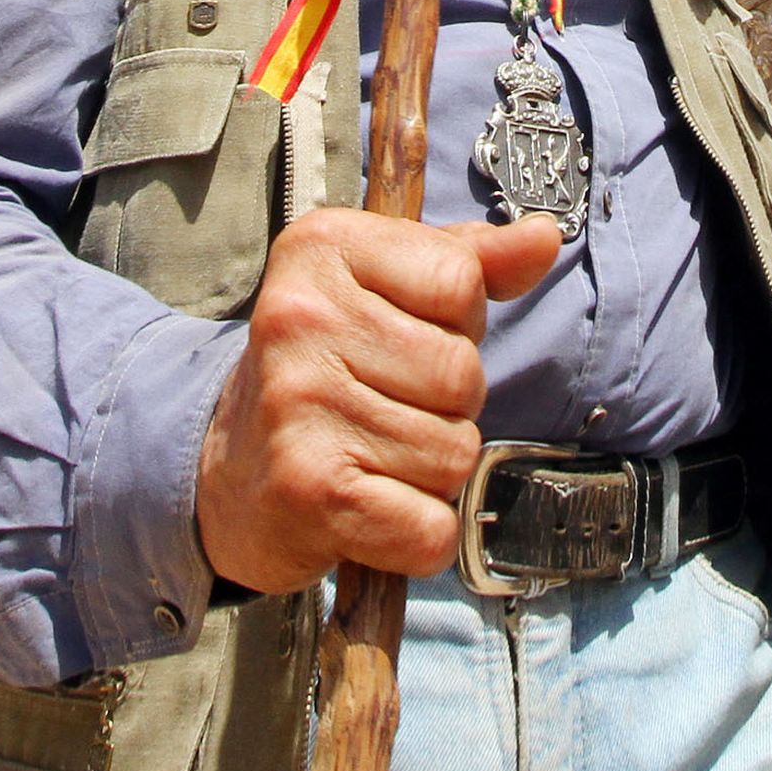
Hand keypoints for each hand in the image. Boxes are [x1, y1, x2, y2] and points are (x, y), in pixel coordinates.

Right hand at [195, 206, 559, 593]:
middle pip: (462, 373)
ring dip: (431, 470)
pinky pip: (430, 527)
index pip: (461, 281)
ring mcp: (301, 404)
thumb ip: (470, 260)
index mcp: (323, 247)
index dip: (459, 322)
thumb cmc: (328, 368)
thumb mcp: (387, 287)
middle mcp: (301, 317)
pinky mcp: (309, 490)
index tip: (408, 337)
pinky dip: (417, 535)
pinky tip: (372, 506)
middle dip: (448, 404)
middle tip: (388, 407)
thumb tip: (545, 236)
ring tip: (374, 454)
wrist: (226, 474)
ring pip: (454, 453)